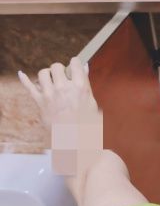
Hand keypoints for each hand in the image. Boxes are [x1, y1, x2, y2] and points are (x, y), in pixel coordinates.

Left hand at [18, 57, 102, 175]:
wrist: (75, 143)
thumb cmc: (86, 125)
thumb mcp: (92, 103)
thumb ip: (86, 84)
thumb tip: (85, 67)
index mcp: (80, 88)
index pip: (75, 63)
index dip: (75, 63)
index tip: (74, 66)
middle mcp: (63, 89)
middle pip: (56, 66)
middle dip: (59, 70)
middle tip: (62, 77)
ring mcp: (50, 95)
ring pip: (43, 73)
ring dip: (46, 75)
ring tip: (50, 81)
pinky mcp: (40, 103)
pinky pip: (29, 87)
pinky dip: (24, 79)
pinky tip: (21, 74)